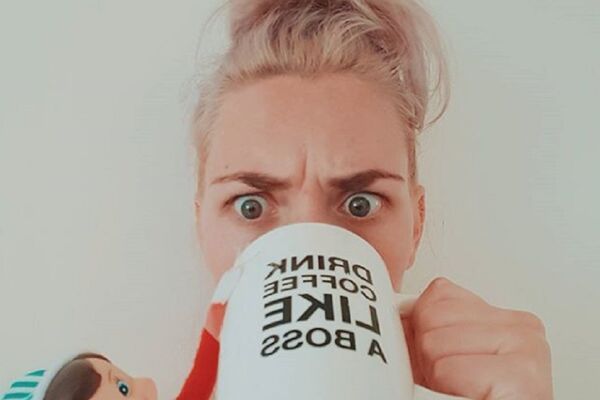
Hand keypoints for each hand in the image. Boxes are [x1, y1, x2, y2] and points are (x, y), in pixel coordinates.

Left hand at [401, 277, 552, 398]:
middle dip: (428, 353)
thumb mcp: (438, 351)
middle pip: (433, 315)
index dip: (424, 333)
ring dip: (435, 374)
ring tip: (457, 391)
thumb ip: (426, 318)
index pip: (439, 293)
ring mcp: (528, 350)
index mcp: (506, 318)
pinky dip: (446, 389)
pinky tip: (467, 397)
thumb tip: (391, 298)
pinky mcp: (523, 378)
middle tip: (448, 381)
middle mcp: (523, 330)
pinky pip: (449, 368)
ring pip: (435, 342)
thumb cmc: (458, 397)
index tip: (444, 362)